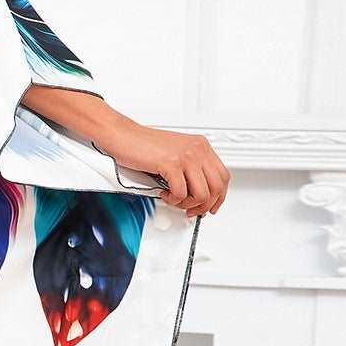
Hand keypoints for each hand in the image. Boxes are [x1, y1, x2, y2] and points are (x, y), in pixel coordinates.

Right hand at [100, 113, 230, 215]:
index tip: (211, 205)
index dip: (218, 196)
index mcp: (201, 146)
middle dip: (205, 205)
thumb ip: (190, 168)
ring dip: (187, 204)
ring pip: (202, 194)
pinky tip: (163, 193)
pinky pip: (181, 194)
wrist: (122, 135)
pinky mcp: (171, 164)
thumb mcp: (176, 152)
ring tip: (174, 200)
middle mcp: (197, 149)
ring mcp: (186, 156)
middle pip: (217, 187)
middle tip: (191, 210)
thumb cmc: (142, 144)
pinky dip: (172, 200)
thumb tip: (198, 191)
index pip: (223, 176)